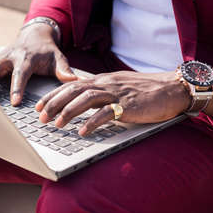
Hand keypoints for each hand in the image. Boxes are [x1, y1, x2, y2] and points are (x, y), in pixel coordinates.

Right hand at [0, 23, 76, 104]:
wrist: (36, 35)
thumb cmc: (48, 52)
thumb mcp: (58, 58)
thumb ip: (65, 70)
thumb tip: (74, 81)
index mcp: (27, 58)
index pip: (20, 74)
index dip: (17, 87)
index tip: (15, 102)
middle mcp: (10, 56)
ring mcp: (0, 57)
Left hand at [35, 71, 190, 135]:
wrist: (173, 88)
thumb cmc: (146, 90)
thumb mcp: (119, 87)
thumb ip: (102, 92)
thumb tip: (84, 102)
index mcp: (103, 80)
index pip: (72, 85)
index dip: (53, 95)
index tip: (40, 105)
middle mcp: (107, 84)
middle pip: (74, 90)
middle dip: (55, 103)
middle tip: (41, 117)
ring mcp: (117, 94)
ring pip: (87, 99)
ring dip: (69, 112)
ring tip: (57, 124)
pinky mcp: (129, 105)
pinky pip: (107, 113)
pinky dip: (93, 122)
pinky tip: (83, 131)